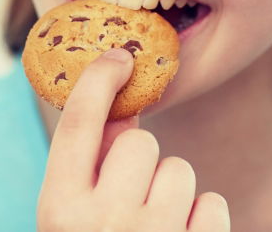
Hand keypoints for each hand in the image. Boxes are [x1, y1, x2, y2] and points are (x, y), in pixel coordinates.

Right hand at [36, 47, 230, 230]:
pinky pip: (212, 204)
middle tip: (132, 197)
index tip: (120, 56)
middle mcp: (102, 223)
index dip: (100, 79)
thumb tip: (121, 102)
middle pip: (139, 142)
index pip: (78, 121)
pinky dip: (201, 218)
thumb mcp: (72, 216)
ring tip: (154, 228)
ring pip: (179, 170)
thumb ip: (89, 164)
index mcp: (59, 210)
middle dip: (141, 160)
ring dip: (172, 192)